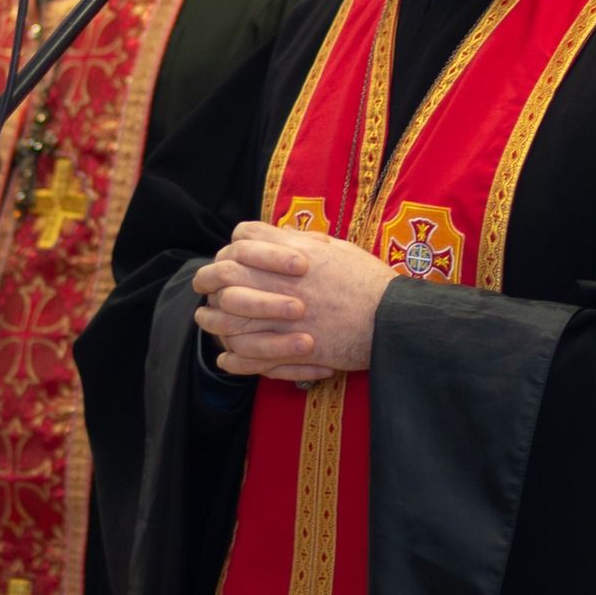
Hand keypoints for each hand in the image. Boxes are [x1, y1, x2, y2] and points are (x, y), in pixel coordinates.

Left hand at [192, 221, 395, 381]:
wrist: (391, 321)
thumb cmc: (369, 282)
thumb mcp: (337, 248)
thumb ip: (302, 240)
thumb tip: (280, 235)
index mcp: (291, 253)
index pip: (243, 239)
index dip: (231, 248)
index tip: (227, 258)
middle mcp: (279, 281)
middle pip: (225, 274)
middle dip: (208, 280)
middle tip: (204, 289)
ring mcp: (280, 318)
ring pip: (228, 317)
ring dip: (213, 321)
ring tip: (206, 322)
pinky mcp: (287, 350)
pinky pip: (248, 356)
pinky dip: (233, 359)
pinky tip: (225, 359)